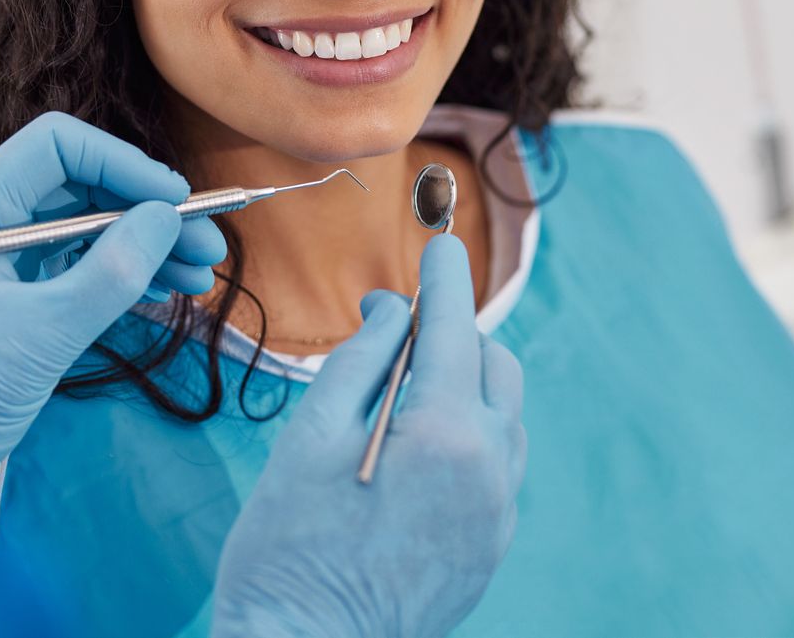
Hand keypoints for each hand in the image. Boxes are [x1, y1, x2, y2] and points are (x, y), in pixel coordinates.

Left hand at [0, 112, 224, 491]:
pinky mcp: (10, 298)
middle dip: (147, 211)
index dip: (123, 163)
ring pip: (84, 227)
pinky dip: (120, 273)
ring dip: (143, 245)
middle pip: (80, 185)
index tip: (175, 202)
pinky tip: (164, 292)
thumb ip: (113, 270)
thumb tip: (166, 217)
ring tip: (199, 277)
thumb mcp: (48, 332)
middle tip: (207, 246)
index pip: (57, 146)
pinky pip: (74, 265)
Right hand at [210, 235, 526, 637]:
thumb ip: (361, 360)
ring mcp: (498, 516)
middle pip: (495, 366)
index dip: (444, 278)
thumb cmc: (289, 548)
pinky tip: (417, 451)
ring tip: (404, 394)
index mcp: (446, 434)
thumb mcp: (310, 438)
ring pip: (504, 417)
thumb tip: (394, 310)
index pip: (456, 327)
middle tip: (399, 333)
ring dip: (467, 388)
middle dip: (456, 335)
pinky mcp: (491, 548)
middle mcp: (491, 471)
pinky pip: (498, 468)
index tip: (438, 244)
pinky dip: (470, 439)